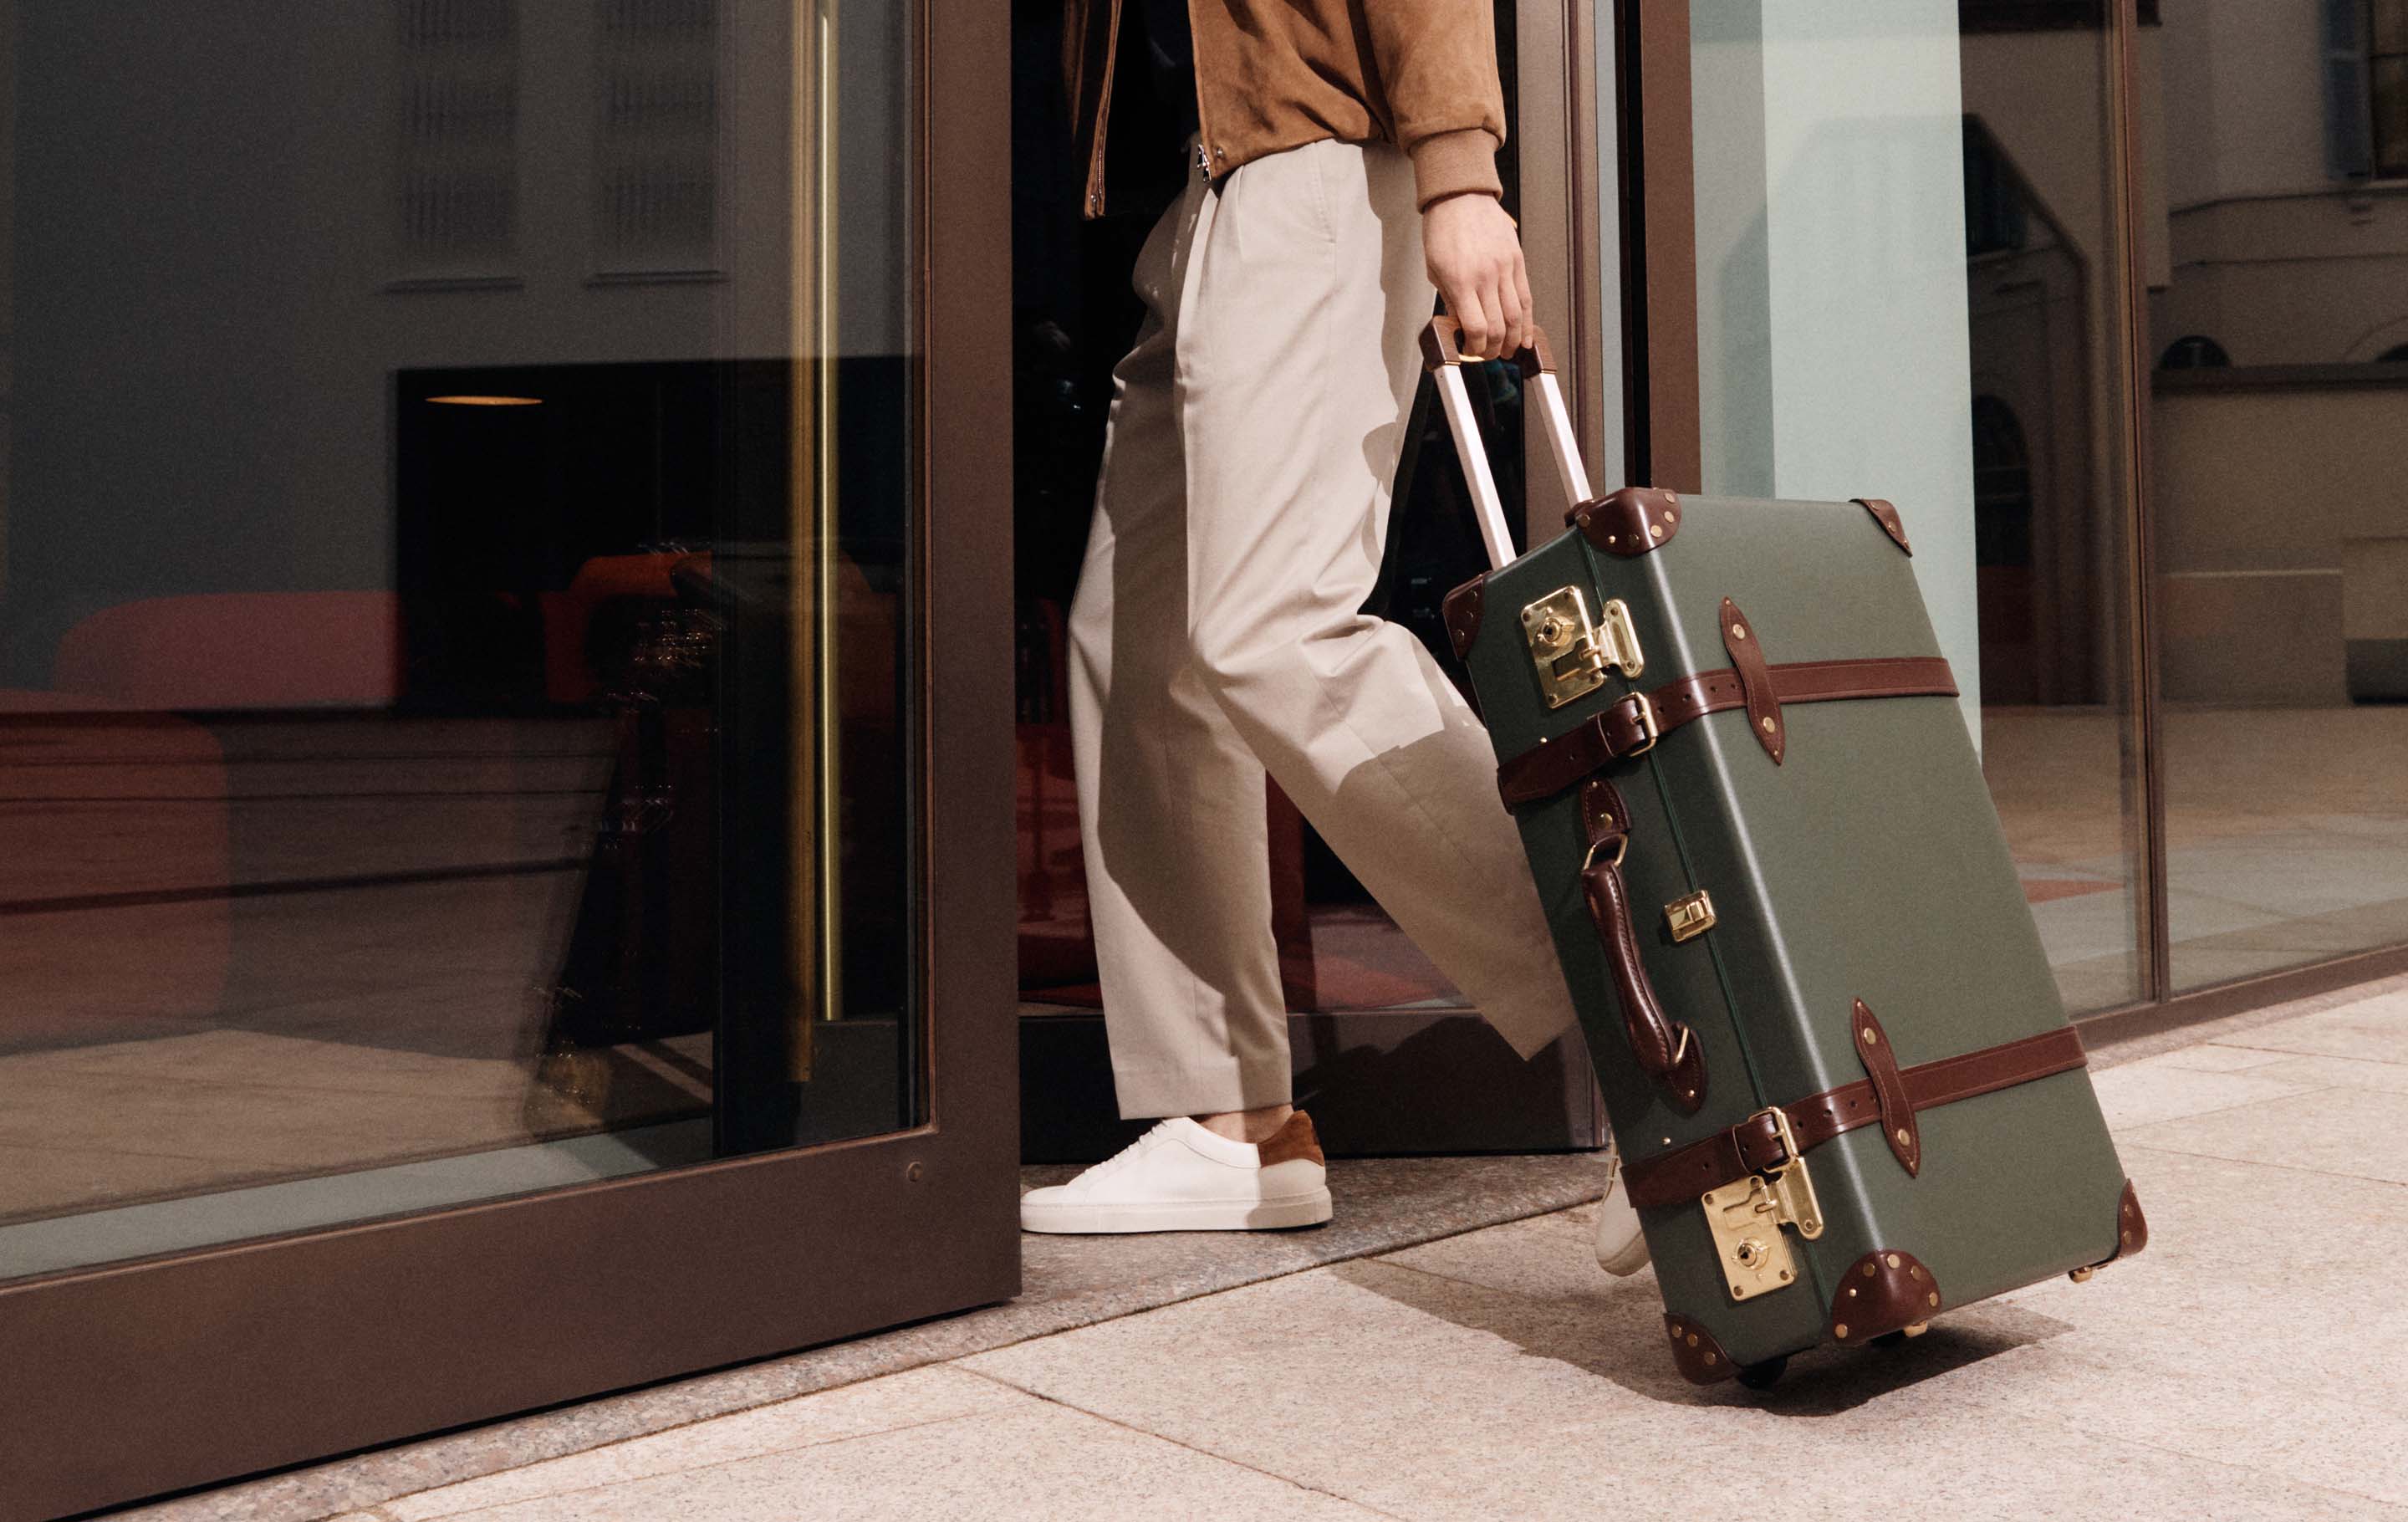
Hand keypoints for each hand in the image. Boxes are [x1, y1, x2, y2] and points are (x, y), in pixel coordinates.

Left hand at [1423, 193, 1530, 359]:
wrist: (1460, 196)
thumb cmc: (1443, 229)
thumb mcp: (1434, 269)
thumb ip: (1449, 300)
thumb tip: (1460, 327)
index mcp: (1461, 280)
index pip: (1476, 327)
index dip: (1475, 348)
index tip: (1471, 352)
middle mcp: (1486, 276)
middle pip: (1498, 326)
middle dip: (1493, 349)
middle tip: (1489, 355)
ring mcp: (1505, 267)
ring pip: (1516, 315)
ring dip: (1513, 339)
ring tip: (1508, 350)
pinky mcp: (1517, 260)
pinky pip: (1526, 296)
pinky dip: (1527, 320)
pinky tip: (1525, 335)